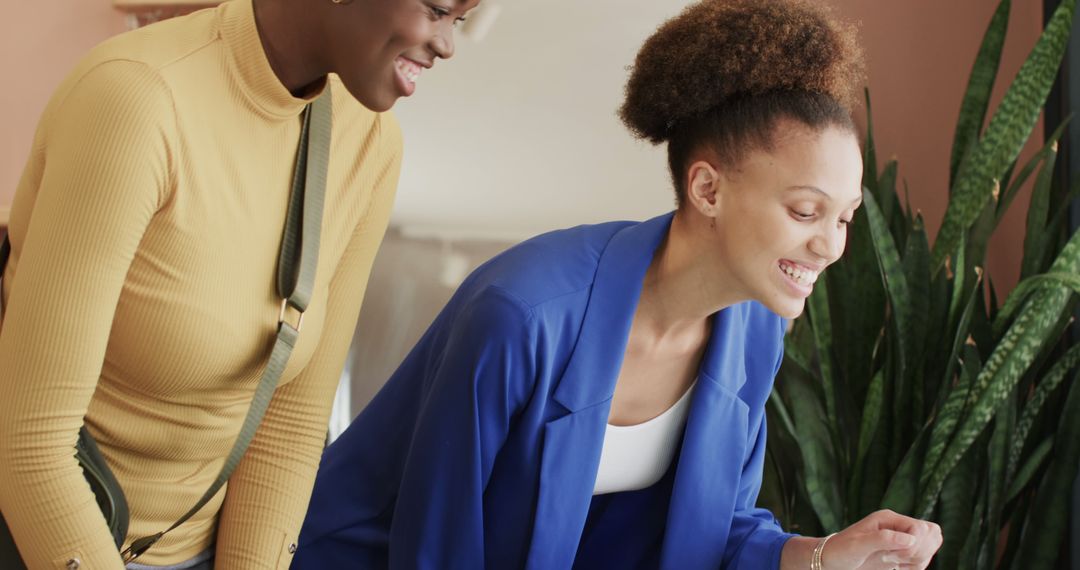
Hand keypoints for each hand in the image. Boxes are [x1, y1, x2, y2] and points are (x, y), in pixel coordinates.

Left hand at [821, 509, 942, 569]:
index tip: (893, 556)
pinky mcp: (902, 552)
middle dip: (921, 551)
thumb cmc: (842, 550)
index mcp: (889, 518)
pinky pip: (924, 557)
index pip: (921, 528)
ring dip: (920, 559)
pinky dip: (918, 566)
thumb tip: (911, 539)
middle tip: (898, 560)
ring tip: (897, 564)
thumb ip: (883, 539)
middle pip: (932, 533)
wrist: (833, 560)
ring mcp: (902, 539)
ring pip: (931, 545)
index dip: (915, 545)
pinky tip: (900, 568)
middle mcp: (898, 526)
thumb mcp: (858, 545)